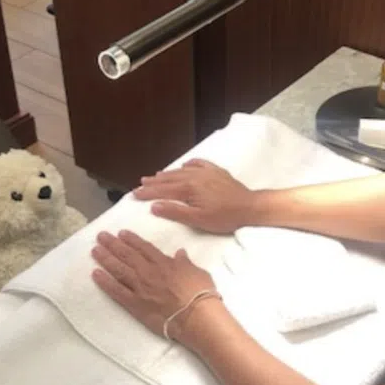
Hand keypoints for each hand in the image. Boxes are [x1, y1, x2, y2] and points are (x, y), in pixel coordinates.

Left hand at [91, 230, 221, 344]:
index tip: (122, 233)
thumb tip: (180, 253)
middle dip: (113, 244)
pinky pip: (116, 291)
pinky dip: (105, 282)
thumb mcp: (198, 272)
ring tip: (95, 250)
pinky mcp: (135, 304)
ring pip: (119, 269)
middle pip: (127, 255)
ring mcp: (140, 288)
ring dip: (106, 258)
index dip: (132, 239)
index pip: (144, 248)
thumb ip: (186, 262)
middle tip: (101, 236)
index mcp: (164, 264)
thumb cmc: (201, 294)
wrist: (196, 315)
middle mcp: (149, 272)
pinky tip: (95, 274)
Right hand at [134, 159, 253, 233]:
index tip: (134, 194)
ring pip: (182, 171)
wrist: (250, 207)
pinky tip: (185, 165)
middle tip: (141, 183)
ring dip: (168, 173)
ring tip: (157, 175)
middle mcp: (195, 176)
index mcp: (189, 188)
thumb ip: (175, 212)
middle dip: (154, 182)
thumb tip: (154, 206)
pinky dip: (190, 164)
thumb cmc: (225, 217)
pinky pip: (200, 164)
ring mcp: (207, 172)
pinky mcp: (217, 172)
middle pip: (170, 179)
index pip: (162, 191)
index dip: (148, 193)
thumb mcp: (198, 219)